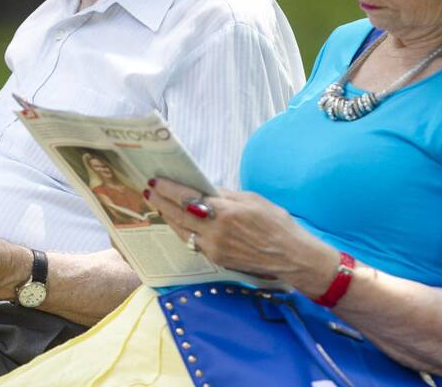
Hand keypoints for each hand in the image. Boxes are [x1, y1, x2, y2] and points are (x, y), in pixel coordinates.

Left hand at [147, 178, 339, 295]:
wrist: (293, 258)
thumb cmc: (278, 224)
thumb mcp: (253, 200)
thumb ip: (225, 195)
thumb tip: (205, 190)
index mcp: (225, 213)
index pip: (187, 198)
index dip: (168, 189)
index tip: (154, 181)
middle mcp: (215, 233)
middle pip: (178, 216)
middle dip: (161, 202)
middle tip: (148, 191)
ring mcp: (214, 249)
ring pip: (181, 231)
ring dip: (168, 217)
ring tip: (158, 204)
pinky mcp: (217, 260)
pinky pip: (192, 243)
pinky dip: (181, 231)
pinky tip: (177, 222)